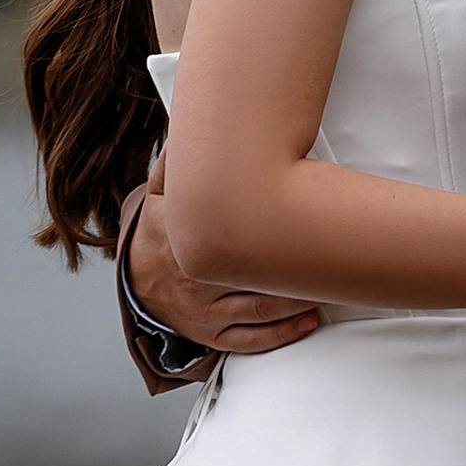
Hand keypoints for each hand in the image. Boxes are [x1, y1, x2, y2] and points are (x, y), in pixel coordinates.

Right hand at [124, 177, 320, 353]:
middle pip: (257, 275)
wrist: (134, 283)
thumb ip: (177, 163)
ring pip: (260, 309)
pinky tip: (307, 322)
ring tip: (327, 286)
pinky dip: (281, 334)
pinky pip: (249, 338)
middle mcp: (198, 278)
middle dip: (295, 270)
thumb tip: (194, 126)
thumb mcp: (159, 195)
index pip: (232, 233)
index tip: (302, 219)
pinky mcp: (211, 333)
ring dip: (297, 300)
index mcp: (187, 240)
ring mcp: (206, 310)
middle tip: (331, 257)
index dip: (272, 231)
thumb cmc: (155, 236)